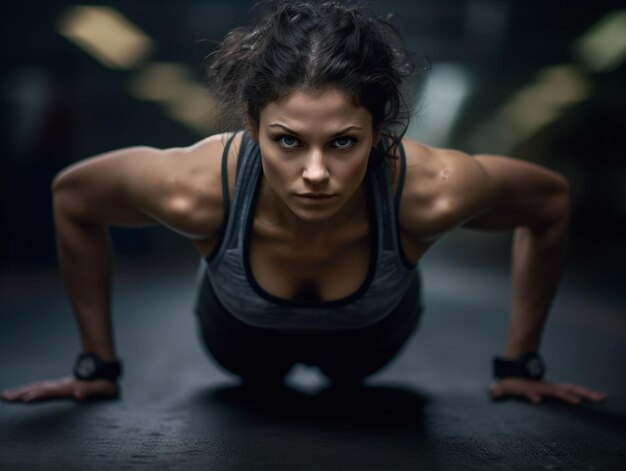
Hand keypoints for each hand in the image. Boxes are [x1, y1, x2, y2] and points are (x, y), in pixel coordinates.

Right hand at [1, 376, 118, 402]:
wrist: (104, 370)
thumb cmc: (104, 383)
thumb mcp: (103, 388)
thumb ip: (92, 390)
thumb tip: (79, 395)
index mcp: (71, 386)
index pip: (52, 391)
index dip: (41, 394)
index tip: (27, 398)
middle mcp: (61, 385)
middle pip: (39, 388)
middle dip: (23, 393)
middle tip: (7, 397)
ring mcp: (58, 385)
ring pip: (36, 387)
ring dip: (20, 391)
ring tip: (4, 396)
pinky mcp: (57, 387)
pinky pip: (38, 388)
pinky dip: (26, 391)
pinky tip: (15, 394)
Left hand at [489, 377, 605, 404]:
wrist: (516, 368)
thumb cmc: (510, 382)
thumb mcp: (502, 386)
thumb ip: (498, 390)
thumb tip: (494, 392)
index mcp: (531, 387)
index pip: (535, 391)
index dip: (535, 394)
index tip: (539, 399)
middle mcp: (544, 387)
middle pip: (559, 390)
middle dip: (570, 395)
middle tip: (581, 400)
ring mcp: (552, 387)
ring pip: (571, 390)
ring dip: (584, 394)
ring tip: (599, 397)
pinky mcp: (557, 389)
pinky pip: (574, 391)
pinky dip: (586, 393)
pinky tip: (599, 396)